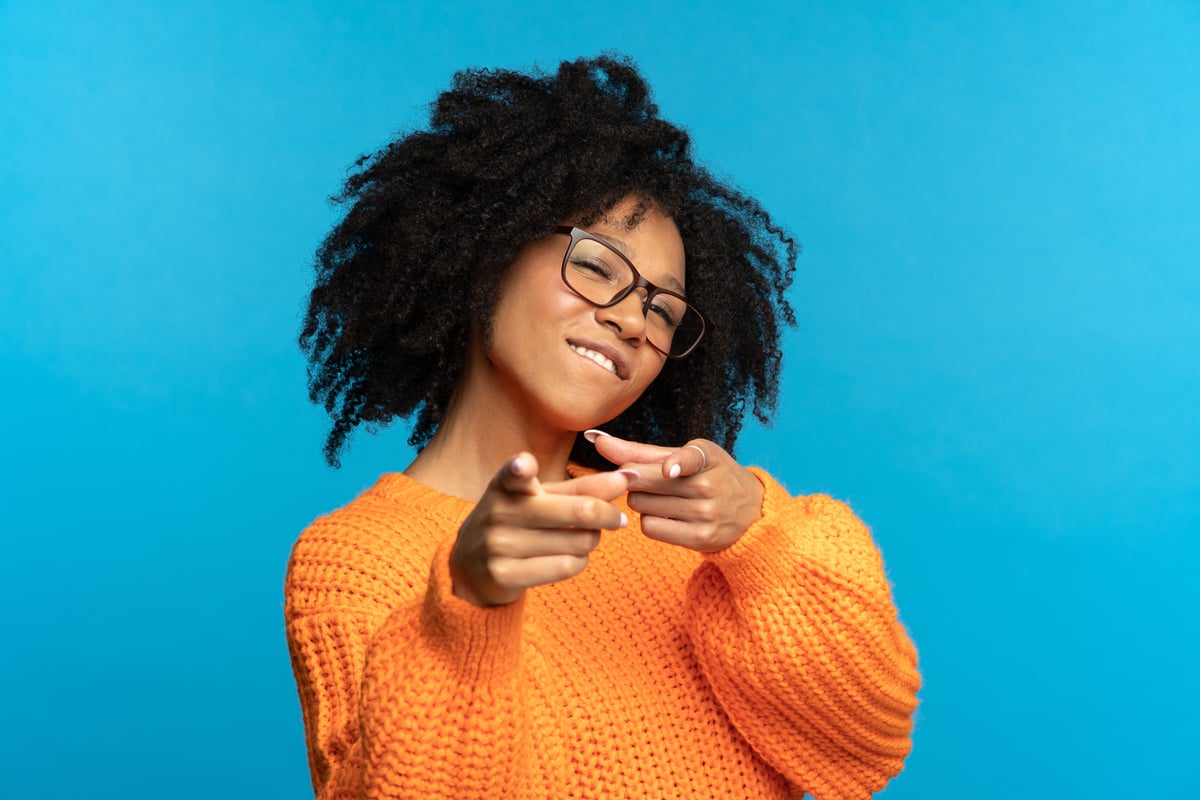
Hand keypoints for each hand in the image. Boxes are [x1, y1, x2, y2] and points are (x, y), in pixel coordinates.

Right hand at [449, 453, 630, 606]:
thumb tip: (627, 477)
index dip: (520, 469)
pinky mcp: (504, 575)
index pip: (513, 475)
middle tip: (618, 518)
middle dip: (608, 515)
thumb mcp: (542, 498)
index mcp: (506, 485)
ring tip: (584, 538)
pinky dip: (579, 561)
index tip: (525, 465)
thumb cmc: (518, 521)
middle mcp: (499, 512)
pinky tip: (572, 556)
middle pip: (578, 511)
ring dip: (591, 541)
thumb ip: (582, 487)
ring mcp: (499, 546)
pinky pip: (565, 567)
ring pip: (578, 541)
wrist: (471, 566)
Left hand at [586, 431, 763, 551]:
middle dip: (636, 480)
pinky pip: (651, 528)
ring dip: (643, 501)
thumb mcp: (684, 456)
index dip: (676, 464)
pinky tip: (667, 516)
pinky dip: (650, 521)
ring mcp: (707, 514)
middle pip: (644, 482)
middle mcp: (710, 485)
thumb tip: (594, 439)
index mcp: (707, 457)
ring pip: (643, 506)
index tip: (668, 470)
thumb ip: (638, 450)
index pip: (691, 458)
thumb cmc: (708, 476)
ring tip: (665, 498)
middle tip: (648, 481)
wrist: (750, 513)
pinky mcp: (701, 538)